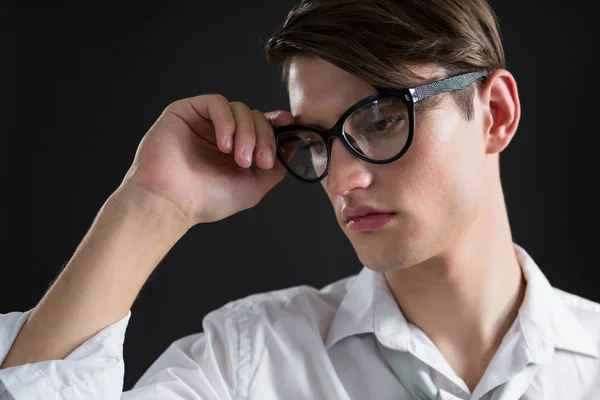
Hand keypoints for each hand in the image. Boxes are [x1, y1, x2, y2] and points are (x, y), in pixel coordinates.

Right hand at [118, 94, 293, 225]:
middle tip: (259, 161)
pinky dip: (227, 120)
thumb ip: (275, 168)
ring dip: (246, 132)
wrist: (171, 201)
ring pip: (239, 109)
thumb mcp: (253, 187)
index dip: (276, 124)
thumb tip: (292, 146)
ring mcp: (204, 122)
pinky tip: (225, 143)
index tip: (288, 126)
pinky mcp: (187, 111)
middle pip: (255, 116)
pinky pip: (217, 103)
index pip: (260, 127)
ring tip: (239, 158)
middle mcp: (221, 133)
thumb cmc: (206, 200)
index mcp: (235, 149)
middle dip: (263, 137)